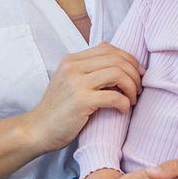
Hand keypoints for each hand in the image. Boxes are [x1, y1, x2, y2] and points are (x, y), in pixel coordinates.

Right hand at [20, 44, 141, 153]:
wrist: (37, 130)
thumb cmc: (57, 109)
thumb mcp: (68, 81)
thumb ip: (86, 68)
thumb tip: (111, 52)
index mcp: (71, 60)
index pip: (108, 48)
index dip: (128, 59)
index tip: (137, 73)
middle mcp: (73, 67)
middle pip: (116, 59)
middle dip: (134, 73)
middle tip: (139, 88)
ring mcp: (76, 83)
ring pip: (118, 74)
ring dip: (132, 87)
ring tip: (133, 99)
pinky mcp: (81, 101)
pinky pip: (114, 96)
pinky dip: (124, 103)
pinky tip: (123, 110)